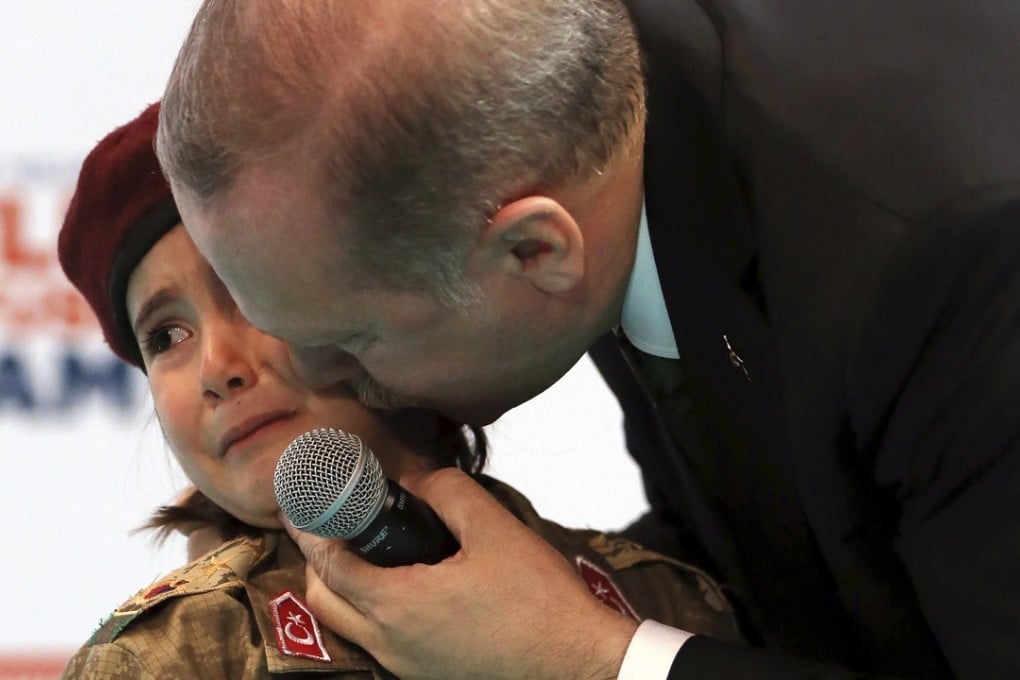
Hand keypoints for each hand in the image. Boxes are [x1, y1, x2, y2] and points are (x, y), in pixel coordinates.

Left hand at [285, 468, 638, 679]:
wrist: (576, 664)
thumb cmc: (539, 601)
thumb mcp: (496, 530)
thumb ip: (447, 493)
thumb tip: (413, 480)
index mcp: (397, 605)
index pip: (328, 563)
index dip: (312, 527)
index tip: (306, 501)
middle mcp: (390, 643)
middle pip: (324, 599)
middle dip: (318, 558)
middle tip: (332, 522)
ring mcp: (405, 666)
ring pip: (347, 625)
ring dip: (341, 586)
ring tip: (363, 549)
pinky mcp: (425, 675)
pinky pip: (375, 641)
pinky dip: (367, 610)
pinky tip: (400, 584)